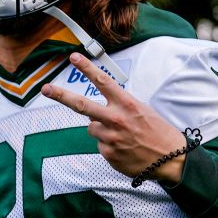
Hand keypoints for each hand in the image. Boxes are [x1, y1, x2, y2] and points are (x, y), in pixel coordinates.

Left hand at [40, 53, 189, 184]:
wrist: (171, 159)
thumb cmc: (158, 132)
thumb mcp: (142, 110)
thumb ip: (118, 107)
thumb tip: (97, 113)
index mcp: (126, 104)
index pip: (103, 82)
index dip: (87, 68)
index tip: (74, 57)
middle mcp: (116, 119)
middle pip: (81, 105)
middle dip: (61, 95)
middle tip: (45, 88)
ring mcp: (110, 138)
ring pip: (92, 128)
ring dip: (102, 130)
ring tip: (123, 136)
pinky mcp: (108, 154)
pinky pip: (101, 145)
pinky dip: (109, 146)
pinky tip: (126, 149)